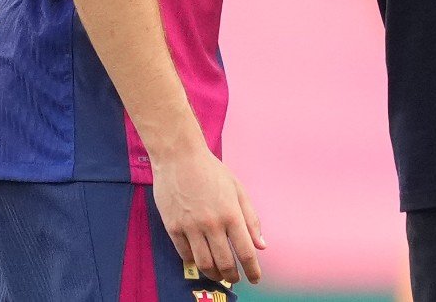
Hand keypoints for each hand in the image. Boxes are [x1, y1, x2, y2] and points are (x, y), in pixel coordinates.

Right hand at [151, 147, 265, 284]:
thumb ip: (251, 219)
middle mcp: (212, 224)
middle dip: (233, 276)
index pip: (246, 252)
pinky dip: (195, 262)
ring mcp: (191, 227)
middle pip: (225, 263)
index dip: (253, 270)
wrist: (179, 156)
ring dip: (214, 274)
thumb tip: (262, 246)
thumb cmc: (211, 170)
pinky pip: (185, 254)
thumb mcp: (238, 189)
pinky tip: (200, 260)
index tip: (256, 279)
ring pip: (204, 263)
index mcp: (231, 214)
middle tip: (235, 278)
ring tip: (219, 274)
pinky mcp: (173, 227)